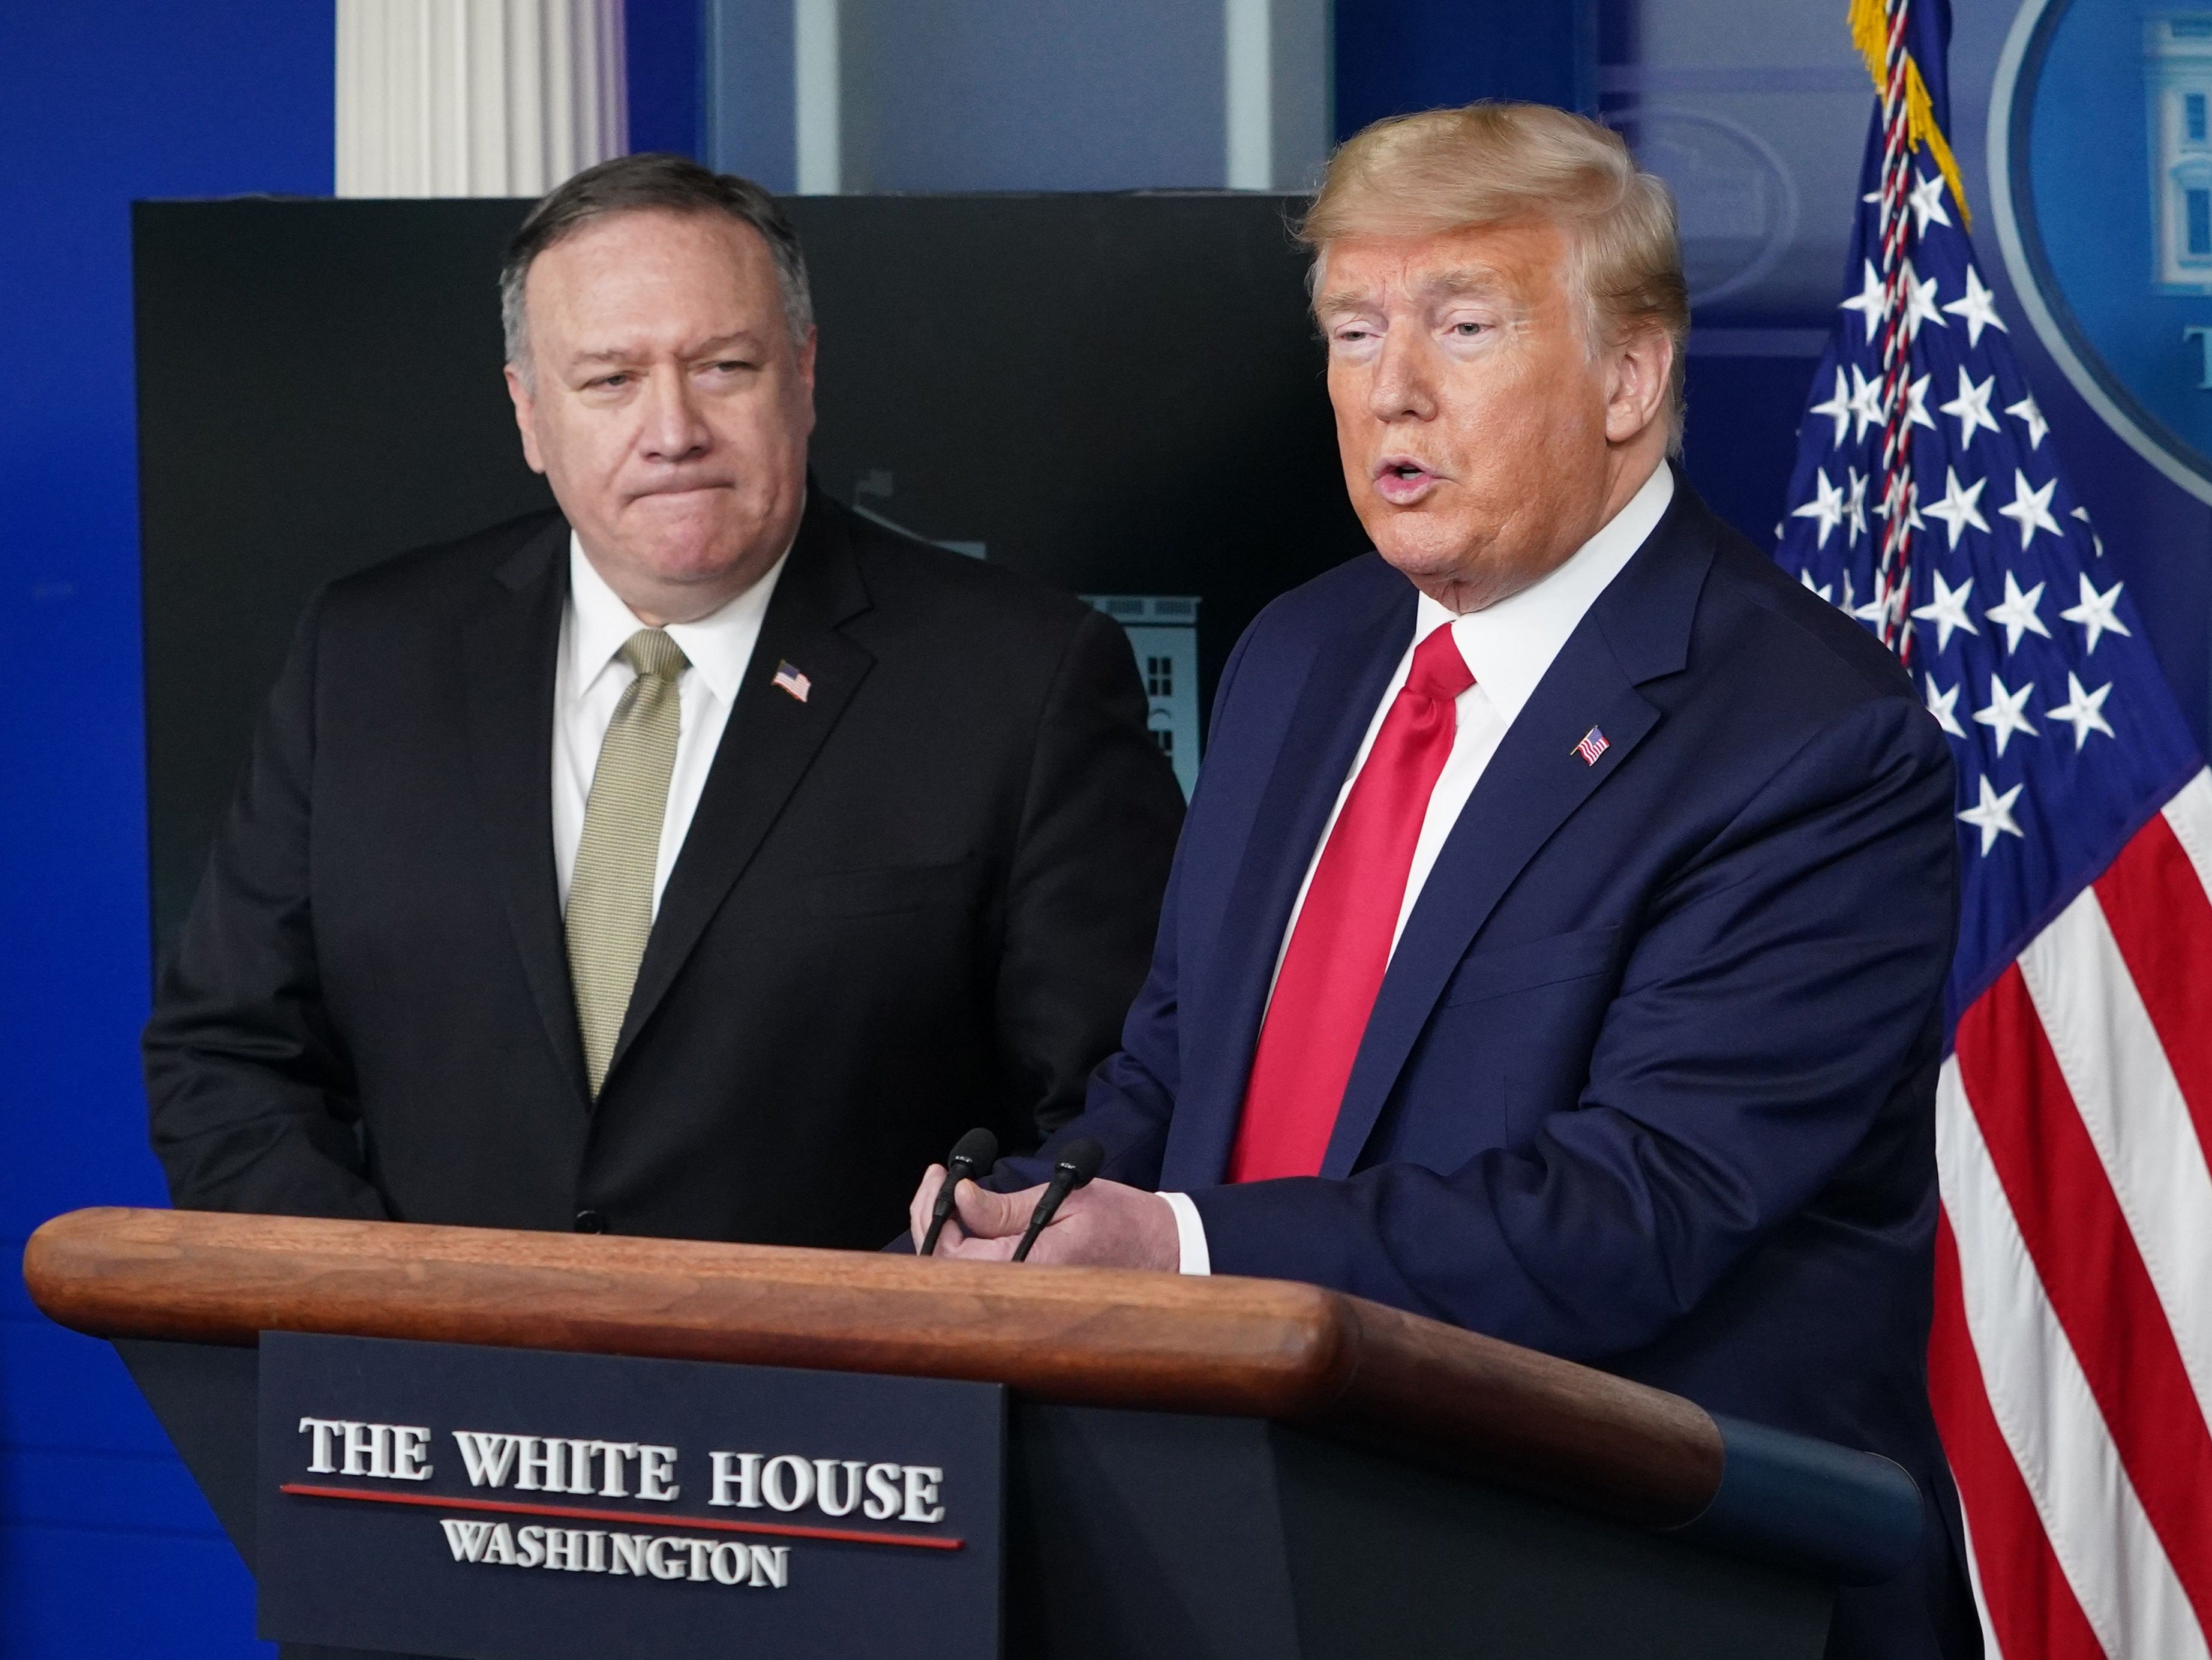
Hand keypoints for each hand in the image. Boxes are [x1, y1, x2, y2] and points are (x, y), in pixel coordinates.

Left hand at [905, 1166, 1178, 1270]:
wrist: (1167, 1251)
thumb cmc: (1125, 1223)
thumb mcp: (1065, 1197)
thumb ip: (1005, 1208)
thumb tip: (960, 1198)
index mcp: (1026, 1269)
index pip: (951, 1254)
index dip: (934, 1212)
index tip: (940, 1175)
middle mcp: (1019, 1292)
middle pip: (946, 1266)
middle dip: (932, 1217)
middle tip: (937, 1178)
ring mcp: (1023, 1298)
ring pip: (960, 1272)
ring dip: (945, 1229)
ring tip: (947, 1189)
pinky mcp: (1030, 1293)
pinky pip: (983, 1275)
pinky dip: (965, 1243)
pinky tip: (967, 1216)